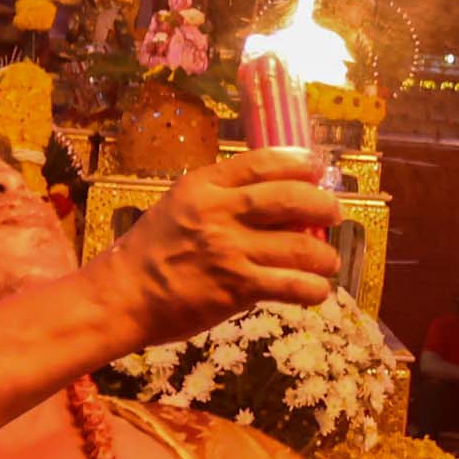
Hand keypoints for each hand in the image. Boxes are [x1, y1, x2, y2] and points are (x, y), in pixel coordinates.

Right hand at [99, 152, 338, 345]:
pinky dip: (313, 288)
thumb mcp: (180, 204)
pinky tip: (317, 291)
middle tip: (334, 213)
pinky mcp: (237, 287)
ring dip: (324, 254)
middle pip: (290, 199)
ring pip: (299, 246)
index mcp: (204, 186)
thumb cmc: (153, 250)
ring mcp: (230, 251)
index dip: (299, 163)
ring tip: (328, 260)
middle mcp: (220, 213)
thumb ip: (220, 195)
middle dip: (322, 205)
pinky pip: (291, 285)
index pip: (262, 163)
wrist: (124, 295)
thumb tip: (275, 192)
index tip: (317, 167)